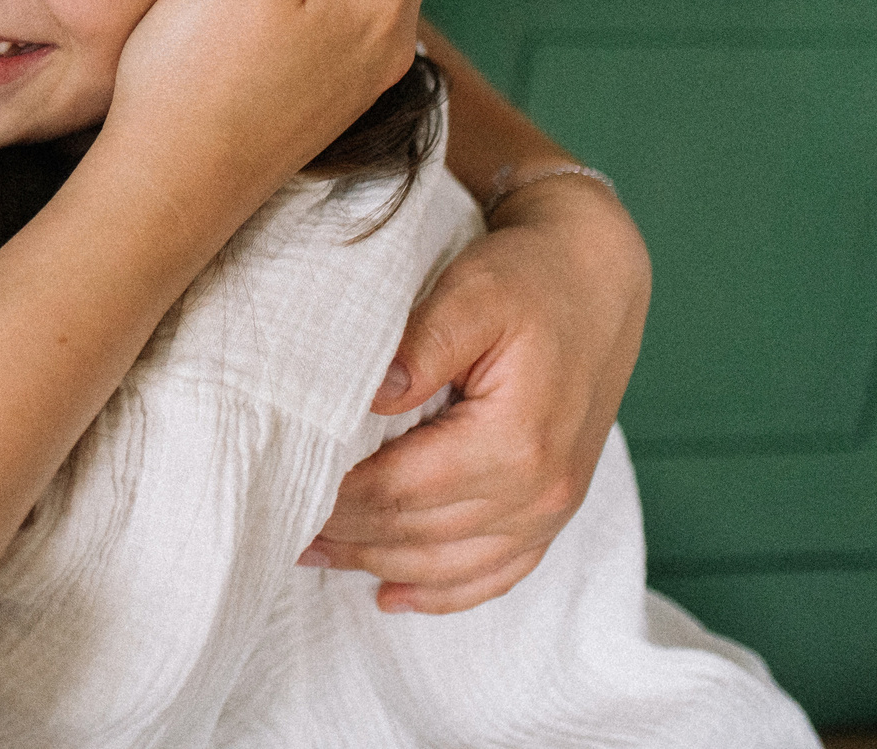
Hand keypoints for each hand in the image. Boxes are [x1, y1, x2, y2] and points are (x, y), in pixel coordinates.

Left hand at [308, 172, 649, 611]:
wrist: (597, 282)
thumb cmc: (529, 280)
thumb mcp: (471, 294)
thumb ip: (418, 347)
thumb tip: (366, 397)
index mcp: (516, 441)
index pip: (400, 490)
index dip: (337, 497)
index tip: (283, 488)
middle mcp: (540, 491)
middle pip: (418, 535)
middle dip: (346, 534)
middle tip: (280, 524)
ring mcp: (553, 510)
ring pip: (448, 565)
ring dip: (378, 565)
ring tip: (315, 552)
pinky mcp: (555, 511)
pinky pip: (496, 575)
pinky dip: (442, 593)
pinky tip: (393, 595)